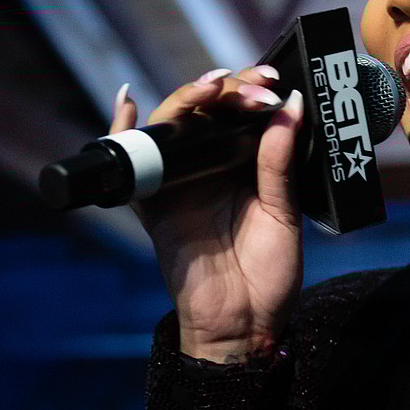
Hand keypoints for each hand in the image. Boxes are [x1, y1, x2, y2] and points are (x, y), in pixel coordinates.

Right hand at [111, 67, 303, 361]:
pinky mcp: (154, 205)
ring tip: (209, 88)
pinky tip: (125, 102)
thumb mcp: (283, 214)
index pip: (242, 113)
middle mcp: (211, 168)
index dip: (252, 91)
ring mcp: (180, 183)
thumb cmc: (269, 275)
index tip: (271, 83)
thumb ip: (280, 162)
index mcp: (246, 166)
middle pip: (207, 112)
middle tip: (250, 85)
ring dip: (186, 101)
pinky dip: (120, 131)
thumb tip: (288, 107)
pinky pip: (131, 165)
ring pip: (172, 128)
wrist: (244, 325)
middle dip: (227, 90)